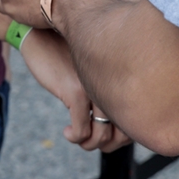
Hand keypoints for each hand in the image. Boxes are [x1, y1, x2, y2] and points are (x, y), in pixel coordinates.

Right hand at [18, 27, 130, 152]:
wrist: (42, 33)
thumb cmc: (67, 52)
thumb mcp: (92, 71)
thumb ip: (105, 89)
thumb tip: (112, 123)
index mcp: (122, 78)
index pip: (136, 120)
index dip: (122, 137)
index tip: (106, 135)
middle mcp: (114, 83)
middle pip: (122, 133)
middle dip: (106, 145)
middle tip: (90, 139)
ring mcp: (95, 88)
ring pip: (102, 135)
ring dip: (89, 144)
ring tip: (78, 136)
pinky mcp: (75, 91)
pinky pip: (82, 130)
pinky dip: (75, 137)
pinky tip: (67, 132)